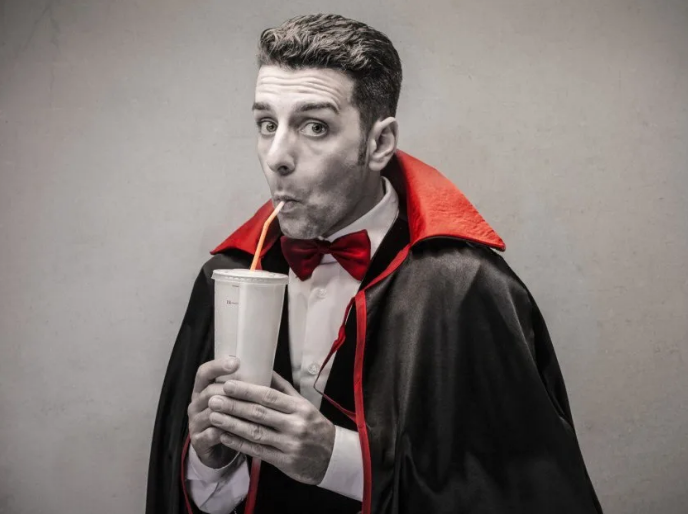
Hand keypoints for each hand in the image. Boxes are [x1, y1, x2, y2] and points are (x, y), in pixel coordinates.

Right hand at [187, 357, 240, 468]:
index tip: (236, 361)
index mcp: (202, 389)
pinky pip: (211, 435)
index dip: (218, 366)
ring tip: (251, 411)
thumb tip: (268, 370)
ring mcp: (195, 423)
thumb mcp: (233, 400)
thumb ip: (243, 386)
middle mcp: (195, 404)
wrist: (217, 451)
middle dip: (230, 391)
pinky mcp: (199, 441)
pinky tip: (240, 432)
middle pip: (209, 392)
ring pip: (211, 414)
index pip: (204, 372)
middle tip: (250, 390)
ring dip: (231, 413)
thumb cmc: (230, 419)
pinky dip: (226, 433)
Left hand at [208, 371, 335, 484]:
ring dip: (232, 424)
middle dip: (234, 406)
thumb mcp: (303, 404)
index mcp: (299, 407)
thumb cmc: (314, 426)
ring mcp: (289, 444)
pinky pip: (257, 451)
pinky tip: (225, 436)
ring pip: (255, 432)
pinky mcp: (284, 461)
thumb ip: (283, 389)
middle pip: (259, 413)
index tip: (227, 385)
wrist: (333, 456)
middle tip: (213, 399)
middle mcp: (295, 424)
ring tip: (214, 416)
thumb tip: (264, 369)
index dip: (246, 390)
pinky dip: (239, 444)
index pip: (269, 396)